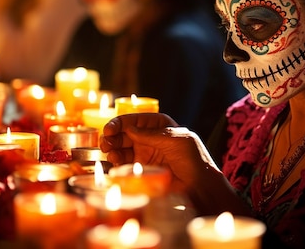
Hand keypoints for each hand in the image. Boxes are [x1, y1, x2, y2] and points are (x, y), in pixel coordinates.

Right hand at [100, 113, 251, 215]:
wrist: (198, 185)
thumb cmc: (193, 158)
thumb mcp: (175, 140)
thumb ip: (152, 134)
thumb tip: (130, 130)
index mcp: (158, 124)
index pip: (135, 119)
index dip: (120, 122)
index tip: (109, 129)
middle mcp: (148, 137)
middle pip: (124, 132)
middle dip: (112, 135)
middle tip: (106, 143)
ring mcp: (143, 153)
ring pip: (121, 147)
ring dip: (112, 148)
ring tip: (110, 153)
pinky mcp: (140, 168)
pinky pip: (123, 162)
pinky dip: (115, 161)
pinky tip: (114, 162)